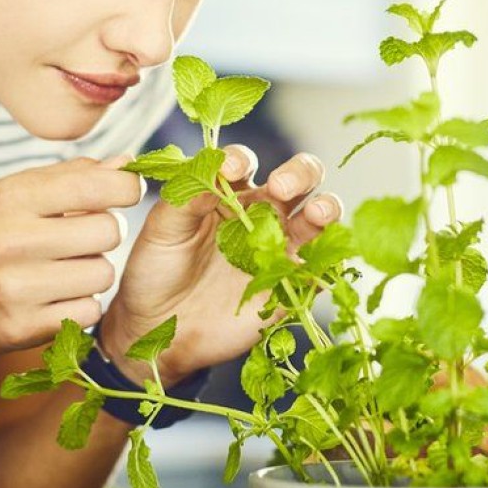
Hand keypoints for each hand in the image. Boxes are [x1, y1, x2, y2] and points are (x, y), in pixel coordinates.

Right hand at [0, 156, 142, 353]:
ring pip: (102, 275)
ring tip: (60, 269)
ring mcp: (17, 287)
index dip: (125, 189)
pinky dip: (77, 307)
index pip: (100, 186)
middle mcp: (13, 240)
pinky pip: (87, 312)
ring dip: (90, 273)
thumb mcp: (11, 194)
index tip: (122, 194)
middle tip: (78, 239)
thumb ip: (71, 176)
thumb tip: (127, 163)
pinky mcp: (21, 327)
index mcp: (13, 197)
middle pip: (109, 232)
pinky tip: (51, 297)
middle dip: (102, 235)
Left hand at [101, 147, 341, 384]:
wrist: (161, 328)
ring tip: (318, 214)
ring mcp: (280, 247)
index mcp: (227, 192)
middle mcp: (261, 212)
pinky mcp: (291, 282)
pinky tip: (321, 262)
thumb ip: (184, 198)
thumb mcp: (161, 230)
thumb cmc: (157, 271)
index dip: (240, 160)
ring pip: (319, 216)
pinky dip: (330, 260)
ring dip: (327, 208)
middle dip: (299, 173)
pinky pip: (321, 268)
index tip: (230, 170)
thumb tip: (214, 172)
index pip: (244, 162)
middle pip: (299, 178)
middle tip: (282, 186)